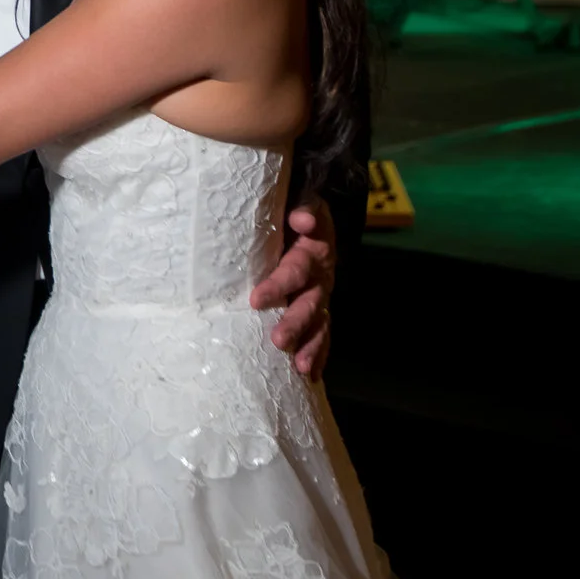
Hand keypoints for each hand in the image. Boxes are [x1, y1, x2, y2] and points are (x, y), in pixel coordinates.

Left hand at [250, 196, 337, 377]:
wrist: (311, 215)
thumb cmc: (294, 211)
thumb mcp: (301, 203)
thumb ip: (304, 208)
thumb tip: (301, 217)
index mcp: (313, 250)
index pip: (296, 269)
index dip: (280, 283)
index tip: (256, 300)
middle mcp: (320, 276)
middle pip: (309, 302)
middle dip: (295, 323)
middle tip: (279, 340)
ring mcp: (321, 294)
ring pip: (318, 322)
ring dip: (310, 344)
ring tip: (300, 365)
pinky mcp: (320, 309)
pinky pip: (323, 334)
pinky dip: (319, 355)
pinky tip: (311, 375)